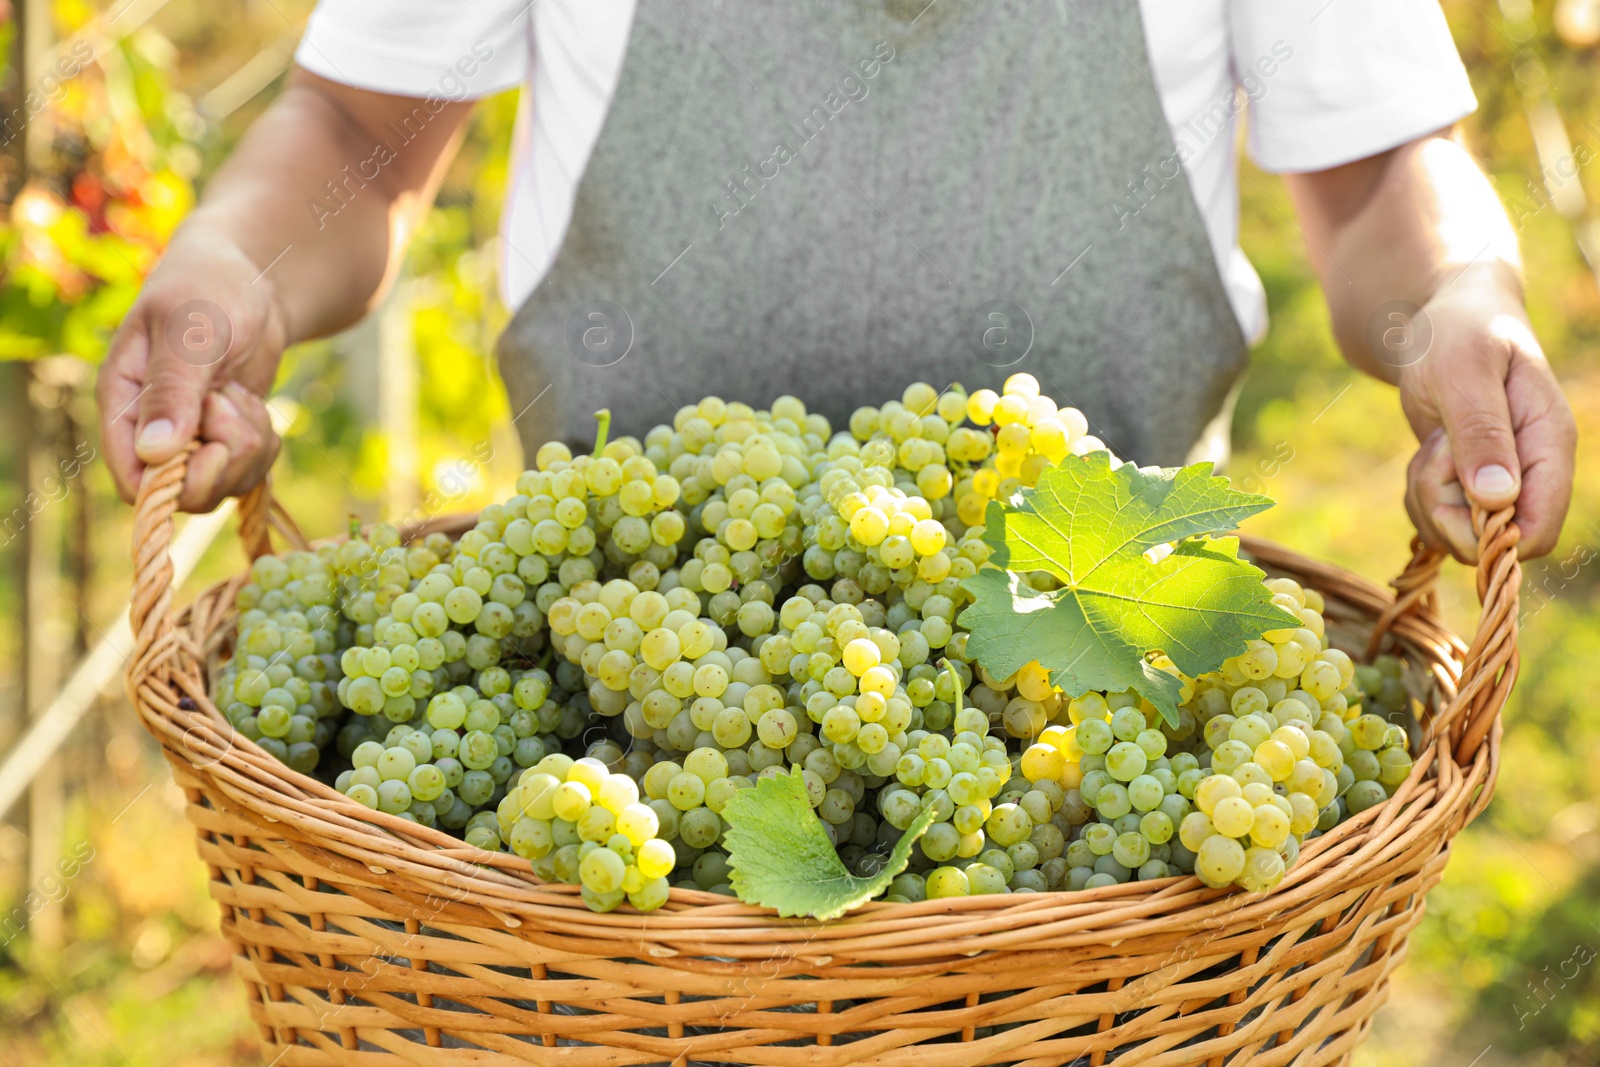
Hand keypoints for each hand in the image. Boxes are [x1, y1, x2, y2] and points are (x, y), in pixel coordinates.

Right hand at [97, 235, 288, 511]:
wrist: (251, 279)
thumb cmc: (209, 288)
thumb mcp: (191, 331)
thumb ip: (173, 389)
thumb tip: (155, 453)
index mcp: (123, 402)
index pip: (132, 479)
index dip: (173, 483)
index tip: (211, 448)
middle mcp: (152, 429)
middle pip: (185, 493)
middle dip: (223, 459)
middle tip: (233, 405)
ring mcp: (191, 439)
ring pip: (222, 484)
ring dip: (248, 447)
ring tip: (242, 396)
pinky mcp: (224, 440)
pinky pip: (248, 471)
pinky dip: (264, 445)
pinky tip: (255, 407)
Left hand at [1397, 270, 1574, 562]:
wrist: (1441, 320)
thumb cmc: (1458, 334)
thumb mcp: (1462, 373)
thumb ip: (1480, 433)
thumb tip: (1498, 500)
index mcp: (1549, 445)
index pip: (1538, 530)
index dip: (1492, 532)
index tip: (1456, 491)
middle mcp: (1530, 473)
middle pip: (1489, 542)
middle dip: (1447, 508)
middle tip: (1437, 452)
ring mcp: (1499, 484)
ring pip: (1456, 534)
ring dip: (1428, 495)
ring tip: (1435, 442)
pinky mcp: (1469, 487)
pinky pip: (1435, 519)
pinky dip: (1419, 492)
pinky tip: (1430, 451)